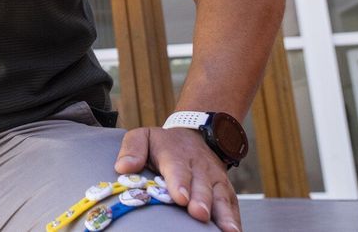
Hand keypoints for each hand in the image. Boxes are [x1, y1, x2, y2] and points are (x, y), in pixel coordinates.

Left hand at [115, 127, 240, 231]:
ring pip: (220, 196)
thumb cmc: (162, 144)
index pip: (177, 168)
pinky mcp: (225, 190)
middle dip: (202, 200)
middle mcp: (199, 167)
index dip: (179, 182)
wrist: (193, 136)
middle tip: (199, 214)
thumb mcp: (143, 137)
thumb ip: (133, 150)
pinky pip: (232, 204)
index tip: (180, 197)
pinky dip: (235, 218)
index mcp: (175, 154)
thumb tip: (123, 167)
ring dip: (224, 214)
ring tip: (227, 231)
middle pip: (201, 185)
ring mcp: (214, 179)